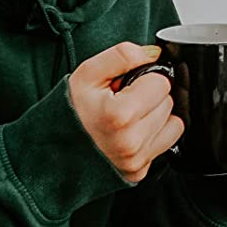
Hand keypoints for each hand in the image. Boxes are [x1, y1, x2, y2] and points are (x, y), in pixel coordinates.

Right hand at [70, 41, 182, 183]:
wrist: (53, 148)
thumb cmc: (71, 110)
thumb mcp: (88, 73)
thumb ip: (123, 55)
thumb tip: (154, 54)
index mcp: (119, 116)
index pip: (161, 83)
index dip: (144, 78)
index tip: (126, 86)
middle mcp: (130, 143)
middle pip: (168, 102)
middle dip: (150, 97)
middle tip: (123, 101)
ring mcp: (135, 160)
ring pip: (173, 122)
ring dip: (155, 115)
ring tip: (128, 117)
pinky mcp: (139, 171)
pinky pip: (168, 142)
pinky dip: (156, 134)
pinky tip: (134, 131)